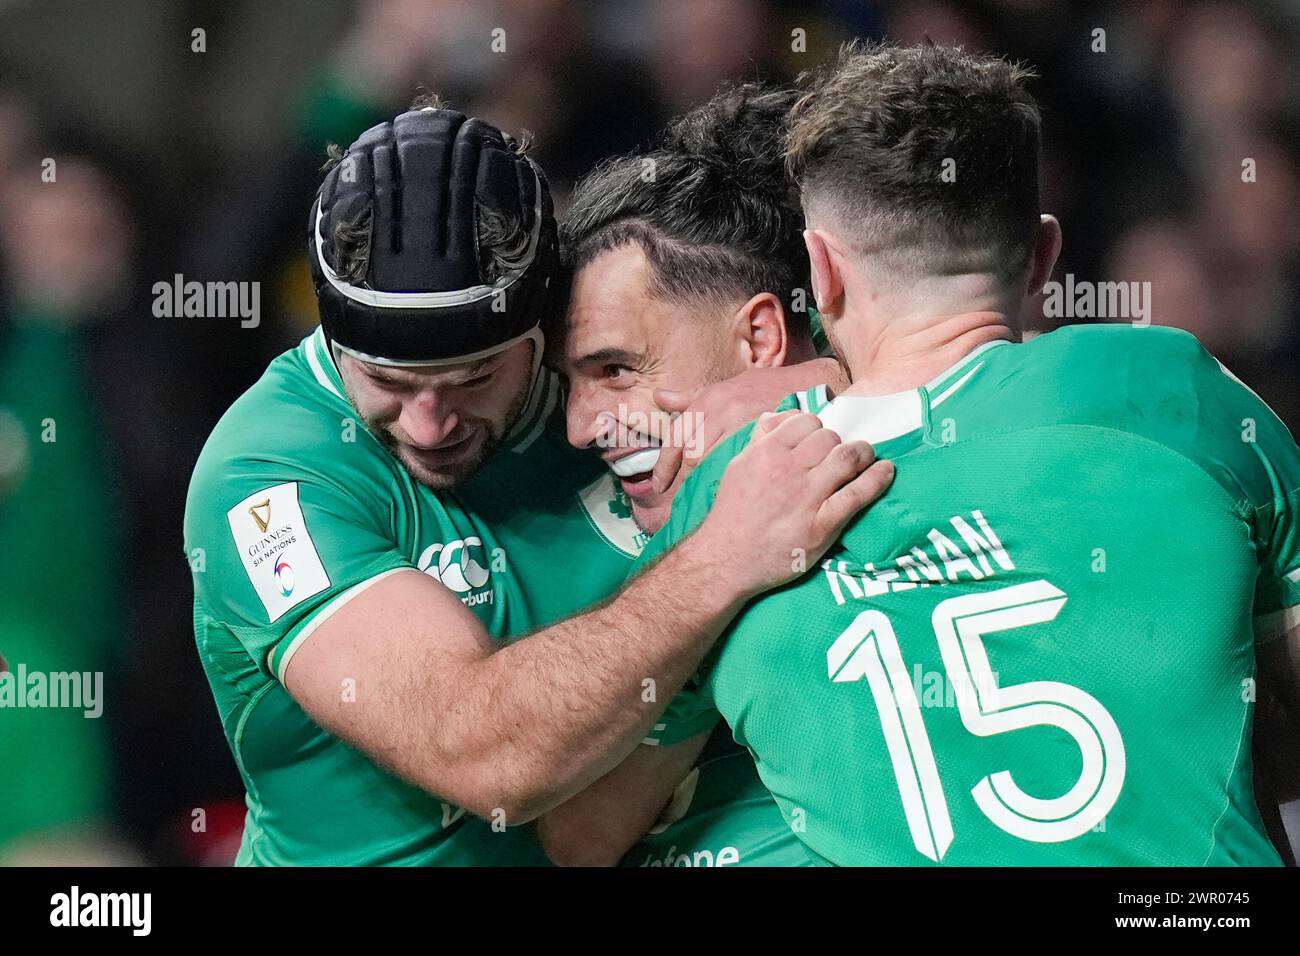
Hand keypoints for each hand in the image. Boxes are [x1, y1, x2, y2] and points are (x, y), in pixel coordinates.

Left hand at [650, 359, 845, 499]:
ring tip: (700, 500)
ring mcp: (742, 420)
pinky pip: (738, 463)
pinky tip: (727, 493)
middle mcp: (720, 407)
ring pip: (710, 460)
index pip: (676, 436)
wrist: (811, 384)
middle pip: (690, 453)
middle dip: (682, 479)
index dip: (664, 465)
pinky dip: (729, 480)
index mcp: (708, 398)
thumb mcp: (726, 387)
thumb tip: (659, 397)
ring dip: (703, 482)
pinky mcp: (762, 434)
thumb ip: (691, 398)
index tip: (659, 484)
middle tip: (677, 500)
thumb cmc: (767, 388)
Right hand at [691, 410, 892, 597]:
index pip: (805, 421)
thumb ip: (760, 439)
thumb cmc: (732, 513)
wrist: (727, 560)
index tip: (818, 442)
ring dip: (862, 454)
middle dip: (837, 443)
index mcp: (766, 453)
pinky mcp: (822, 525)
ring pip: (847, 458)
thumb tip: (778, 415)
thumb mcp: (738, 466)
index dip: (815, 428)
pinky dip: (877, 479)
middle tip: (839, 457)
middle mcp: (787, 471)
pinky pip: (858, 494)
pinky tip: (886, 471)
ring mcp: (807, 498)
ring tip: (866, 458)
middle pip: (829, 438)